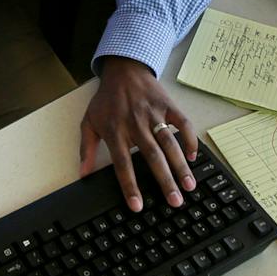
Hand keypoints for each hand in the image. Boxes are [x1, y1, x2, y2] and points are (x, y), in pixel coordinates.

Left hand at [80, 56, 198, 211]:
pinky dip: (190, 139)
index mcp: (116, 131)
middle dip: (165, 181)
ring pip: (169, 143)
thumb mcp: (89, 121)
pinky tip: (193, 156)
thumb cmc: (106, 99)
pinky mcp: (168, 105)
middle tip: (175, 202)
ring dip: (181, 166)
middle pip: (152, 157)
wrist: (123, 69)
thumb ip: (86, 149)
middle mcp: (136, 124)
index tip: (138, 206)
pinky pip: (182, 123)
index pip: (123, 164)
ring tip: (189, 185)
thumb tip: (83, 174)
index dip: (130, 186)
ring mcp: (154, 114)